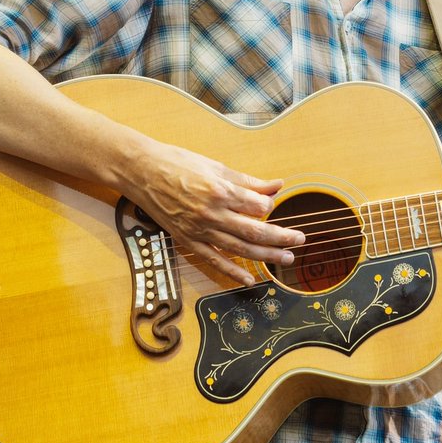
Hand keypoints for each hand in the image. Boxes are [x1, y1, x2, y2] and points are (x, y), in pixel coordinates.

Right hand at [125, 139, 305, 286]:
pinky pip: (214, 260)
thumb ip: (249, 181)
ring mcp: (199, 230)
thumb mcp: (216, 166)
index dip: (269, 207)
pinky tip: (249, 278)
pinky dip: (232, 271)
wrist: (142, 173)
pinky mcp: (188, 241)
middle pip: (254, 230)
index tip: (274, 206)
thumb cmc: (179, 164)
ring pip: (239, 248)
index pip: (257, 205)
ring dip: (265, 255)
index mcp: (221, 190)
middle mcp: (212, 213)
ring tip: (285, 258)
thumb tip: (277, 186)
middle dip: (280, 237)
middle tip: (299, 241)